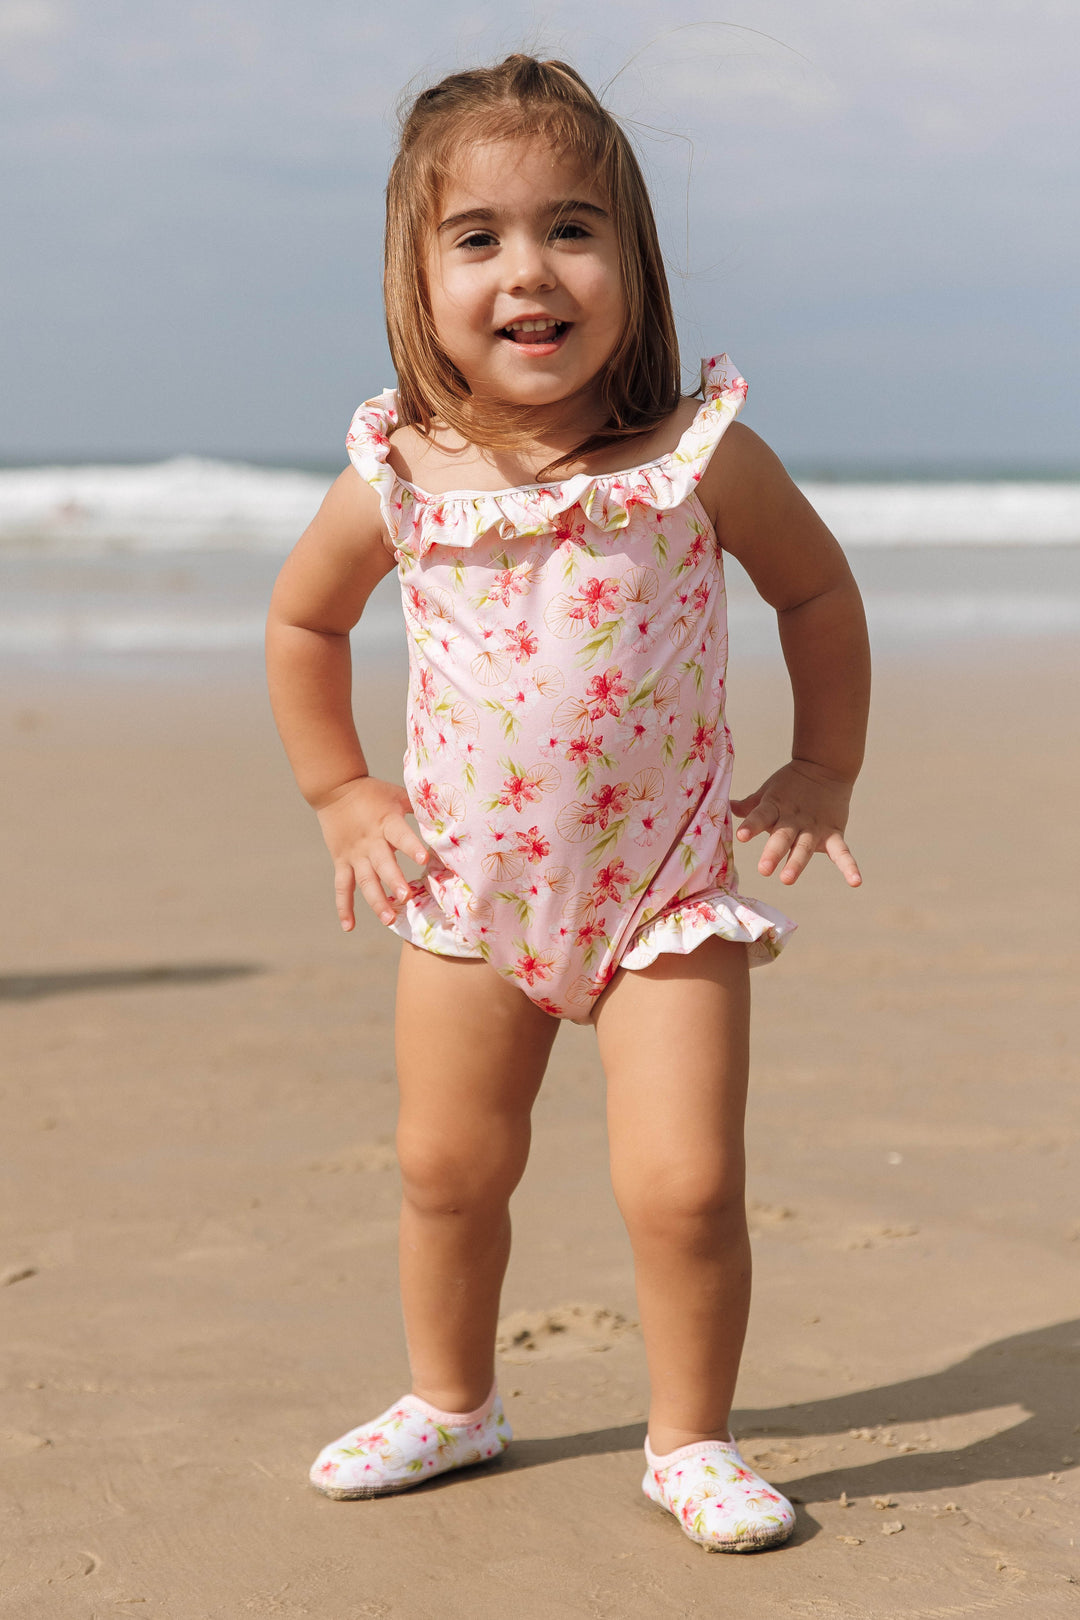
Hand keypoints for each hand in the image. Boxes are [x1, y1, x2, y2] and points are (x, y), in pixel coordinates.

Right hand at [313, 776, 429, 929]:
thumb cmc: (374, 793)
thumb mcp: (398, 795)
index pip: (400, 835)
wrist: (334, 789)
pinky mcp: (341, 862)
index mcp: (386, 822)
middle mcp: (369, 841)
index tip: (424, 858)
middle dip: (394, 881)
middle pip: (382, 864)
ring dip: (375, 901)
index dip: (412, 846)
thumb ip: (419, 808)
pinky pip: (342, 887)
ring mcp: (354, 854)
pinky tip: (349, 927)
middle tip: (406, 898)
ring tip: (388, 920)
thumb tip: (448, 816)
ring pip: (364, 881)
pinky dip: (344, 907)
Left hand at [731, 759, 860, 886]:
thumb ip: (750, 806)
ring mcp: (814, 828)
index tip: (741, 836)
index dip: (752, 825)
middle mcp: (794, 819)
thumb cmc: (790, 784)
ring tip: (787, 878)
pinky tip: (855, 882)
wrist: (825, 767)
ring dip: (797, 863)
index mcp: (775, 807)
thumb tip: (726, 807)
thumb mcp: (768, 791)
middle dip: (773, 852)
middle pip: (783, 836)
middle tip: (764, 870)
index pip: (761, 816)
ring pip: (805, 847)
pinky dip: (849, 866)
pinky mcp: (833, 833)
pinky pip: (842, 852)